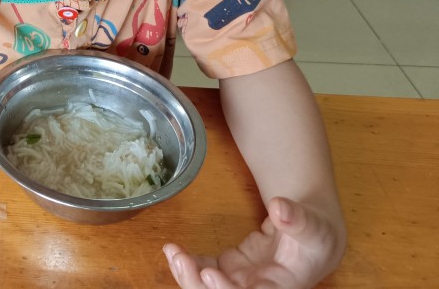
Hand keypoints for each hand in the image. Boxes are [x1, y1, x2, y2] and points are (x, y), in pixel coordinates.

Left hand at [163, 197, 345, 288]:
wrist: (311, 235)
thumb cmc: (317, 233)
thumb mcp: (313, 224)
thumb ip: (297, 218)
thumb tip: (280, 207)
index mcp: (281, 287)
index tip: (209, 273)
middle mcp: (258, 288)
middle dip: (197, 284)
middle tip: (180, 260)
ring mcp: (242, 280)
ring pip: (209, 286)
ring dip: (187, 275)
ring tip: (172, 252)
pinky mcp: (231, 268)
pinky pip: (205, 270)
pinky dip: (189, 263)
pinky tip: (174, 251)